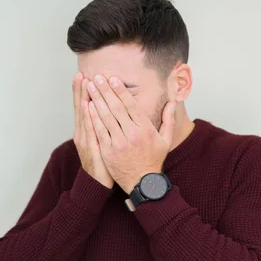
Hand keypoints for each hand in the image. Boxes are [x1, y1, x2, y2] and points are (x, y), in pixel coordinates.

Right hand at [72, 72, 113, 188]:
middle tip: (80, 74)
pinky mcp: (91, 148)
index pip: (84, 107)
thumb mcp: (102, 141)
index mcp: (86, 130)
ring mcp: (85, 140)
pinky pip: (89, 130)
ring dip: (82, 98)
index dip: (82, 92)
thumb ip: (103, 126)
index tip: (84, 75)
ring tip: (83, 84)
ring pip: (83, 116)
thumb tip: (108, 111)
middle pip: (80, 108)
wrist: (99, 183)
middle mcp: (82, 133)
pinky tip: (86, 106)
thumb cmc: (103, 162)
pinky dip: (87, 117)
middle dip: (80, 91)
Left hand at [86, 74, 175, 193]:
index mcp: (145, 129)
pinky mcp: (108, 151)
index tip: (112, 79)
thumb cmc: (153, 160)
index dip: (120, 91)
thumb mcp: (165, 140)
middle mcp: (132, 134)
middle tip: (97, 77)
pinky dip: (93, 117)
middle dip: (105, 90)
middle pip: (116, 107)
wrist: (142, 183)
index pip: (131, 105)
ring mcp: (119, 143)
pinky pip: (99, 131)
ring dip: (96, 100)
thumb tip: (172, 102)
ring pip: (106, 117)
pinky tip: (87, 106)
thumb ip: (168, 120)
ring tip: (90, 87)